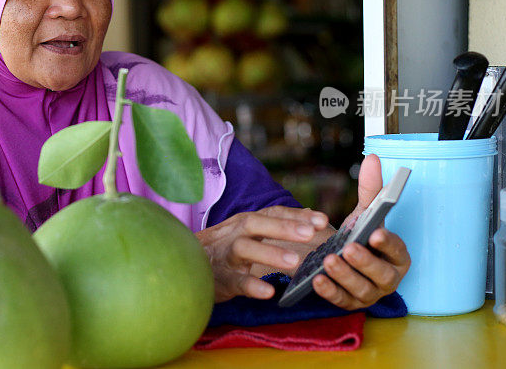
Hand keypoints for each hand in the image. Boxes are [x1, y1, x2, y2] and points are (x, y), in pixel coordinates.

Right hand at [195, 206, 328, 302]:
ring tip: (295, 261)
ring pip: (245, 249)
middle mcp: (234, 234)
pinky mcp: (220, 279)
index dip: (296, 216)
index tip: (323, 220)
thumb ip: (275, 225)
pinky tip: (268, 292)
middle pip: (257, 223)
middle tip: (311, 233)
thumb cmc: (223, 250)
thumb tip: (311, 217)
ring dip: (270, 253)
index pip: (271, 213)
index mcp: (244, 223)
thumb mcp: (246, 234)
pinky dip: (252, 285)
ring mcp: (225, 256)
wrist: (182, 266)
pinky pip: (236, 281)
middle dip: (284, 227)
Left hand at [312, 154, 410, 309]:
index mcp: (397, 255)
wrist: (341, 255)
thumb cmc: (361, 234)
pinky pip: (341, 300)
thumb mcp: (365, 212)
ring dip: (345, 276)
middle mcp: (388, 278)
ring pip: (361, 290)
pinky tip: (316, 279)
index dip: (388, 243)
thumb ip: (371, 188)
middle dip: (365, 262)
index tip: (375, 232)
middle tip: (348, 249)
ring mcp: (369, 293)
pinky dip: (330, 292)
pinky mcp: (349, 303)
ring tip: (328, 261)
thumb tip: (373, 159)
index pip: (398, 251)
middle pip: (381, 275)